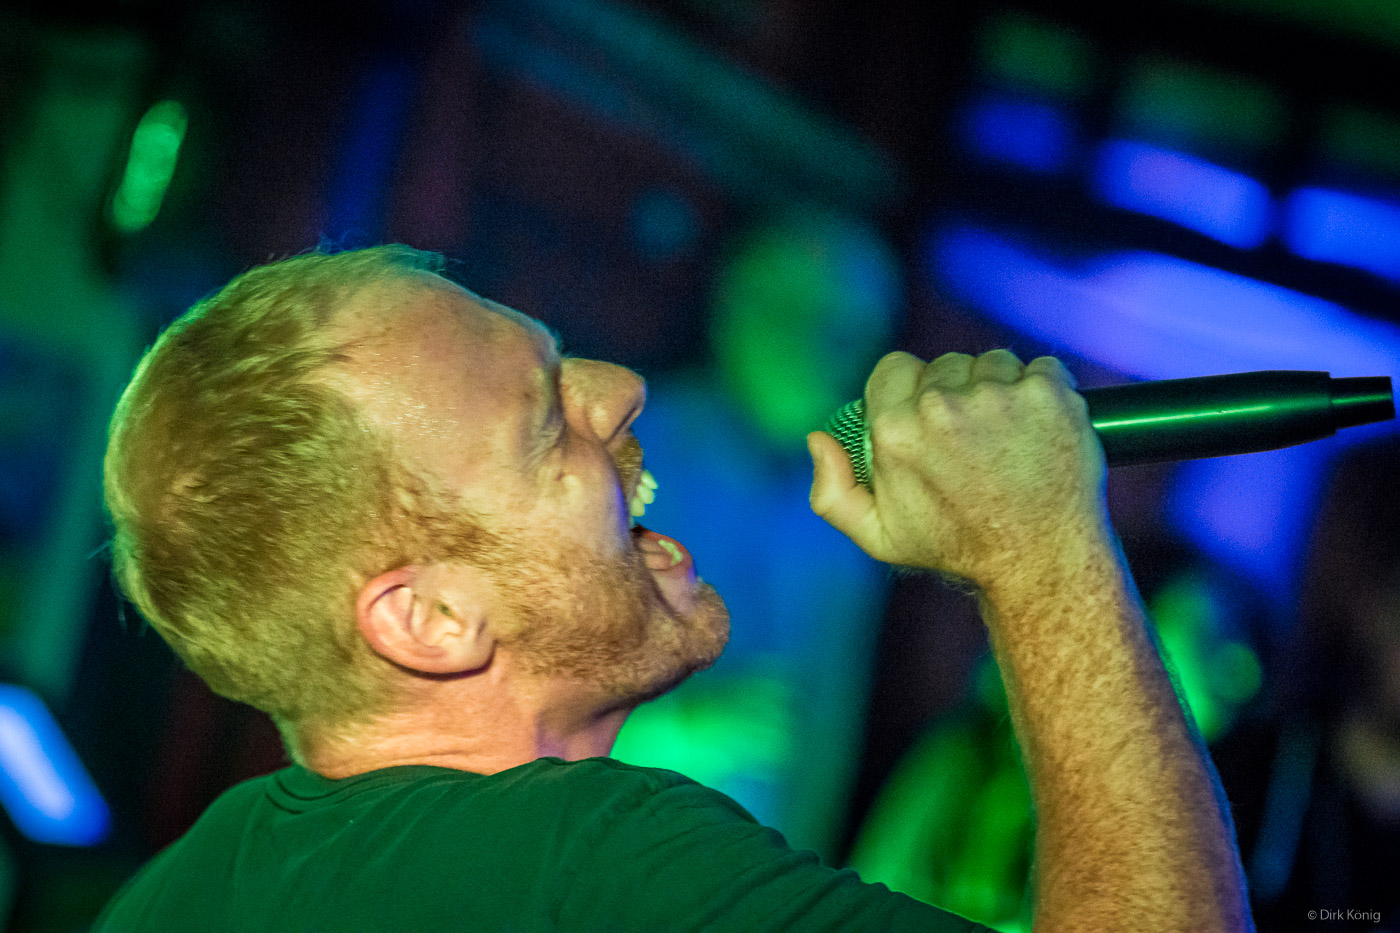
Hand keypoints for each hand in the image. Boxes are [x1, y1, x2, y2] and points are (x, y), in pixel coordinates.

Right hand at [807, 349, 1109, 584]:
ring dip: (1001, 390)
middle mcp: (942, 405)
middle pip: (946, 364)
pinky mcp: (1048, 393)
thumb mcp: (880, 536)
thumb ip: (832, 492)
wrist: (1039, 560)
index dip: (910, 390)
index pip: (894, 367)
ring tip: (1009, 437)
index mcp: (895, 429)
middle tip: (975, 440)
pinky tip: (1041, 428)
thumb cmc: (959, 547)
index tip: (929, 416)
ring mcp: (999, 395)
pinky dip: (1044, 392)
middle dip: (958, 392)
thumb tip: (817, 439)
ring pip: (994, 363)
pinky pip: (1042, 368)